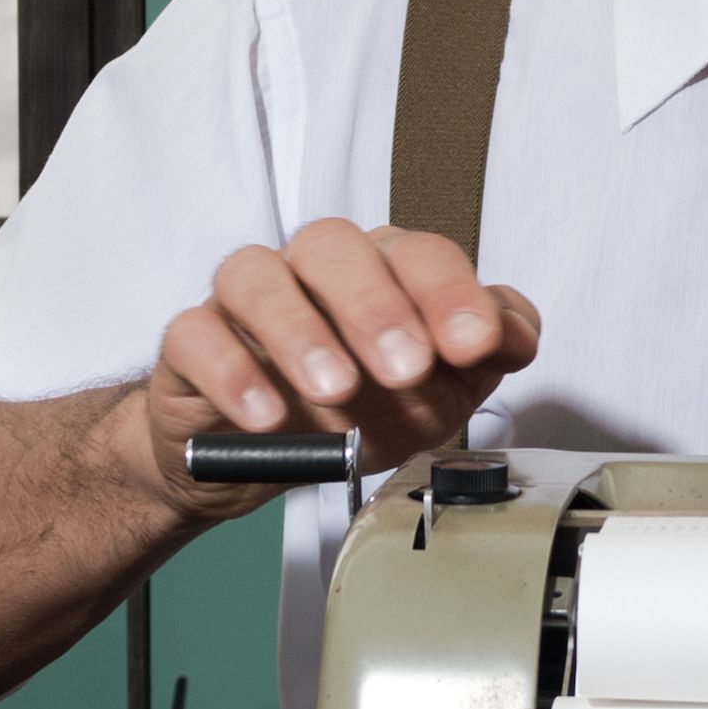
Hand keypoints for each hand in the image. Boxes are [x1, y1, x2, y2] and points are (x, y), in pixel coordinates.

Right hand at [136, 221, 539, 508]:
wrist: (253, 461)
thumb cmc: (347, 410)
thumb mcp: (432, 393)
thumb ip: (482, 355)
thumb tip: (519, 332)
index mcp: (377, 270)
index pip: (416, 253)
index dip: (450, 293)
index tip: (474, 344)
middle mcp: (308, 271)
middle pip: (335, 247)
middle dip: (377, 305)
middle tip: (406, 369)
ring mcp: (243, 302)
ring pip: (256, 276)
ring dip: (300, 332)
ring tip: (335, 390)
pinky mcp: (189, 343)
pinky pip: (195, 335)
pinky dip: (232, 372)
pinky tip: (266, 416)